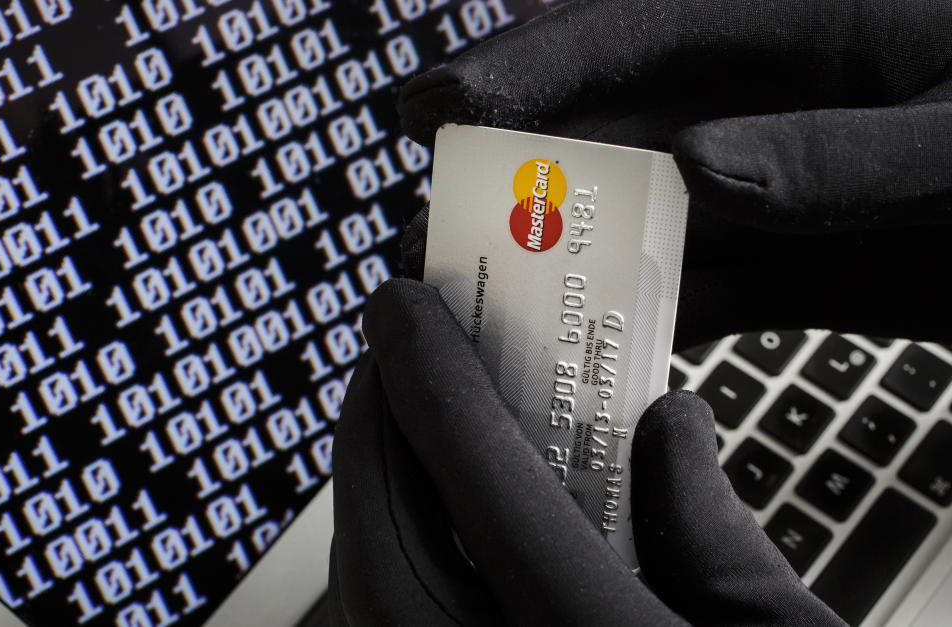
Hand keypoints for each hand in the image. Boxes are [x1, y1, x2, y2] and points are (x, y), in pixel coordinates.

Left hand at [327, 279, 842, 625]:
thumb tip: (667, 422)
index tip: (401, 305)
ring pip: (364, 608)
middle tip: (389, 361)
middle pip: (384, 551)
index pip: (486, 489)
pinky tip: (423, 534)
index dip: (430, 380)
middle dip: (370, 434)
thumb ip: (717, 529)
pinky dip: (383, 573)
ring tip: (399, 433)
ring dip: (367, 501)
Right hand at [397, 0, 951, 348]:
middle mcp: (755, 110)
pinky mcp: (781, 267)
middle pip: (604, 133)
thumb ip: (847, 152)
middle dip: (511, 176)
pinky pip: (688, 291)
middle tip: (430, 221)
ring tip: (480, 298)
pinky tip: (586, 352)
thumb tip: (708, 168)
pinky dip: (636, 324)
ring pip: (631, 223)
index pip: (628, 32)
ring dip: (559, 261)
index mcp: (794, 27)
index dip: (523, 68)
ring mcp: (760, 194)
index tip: (434, 107)